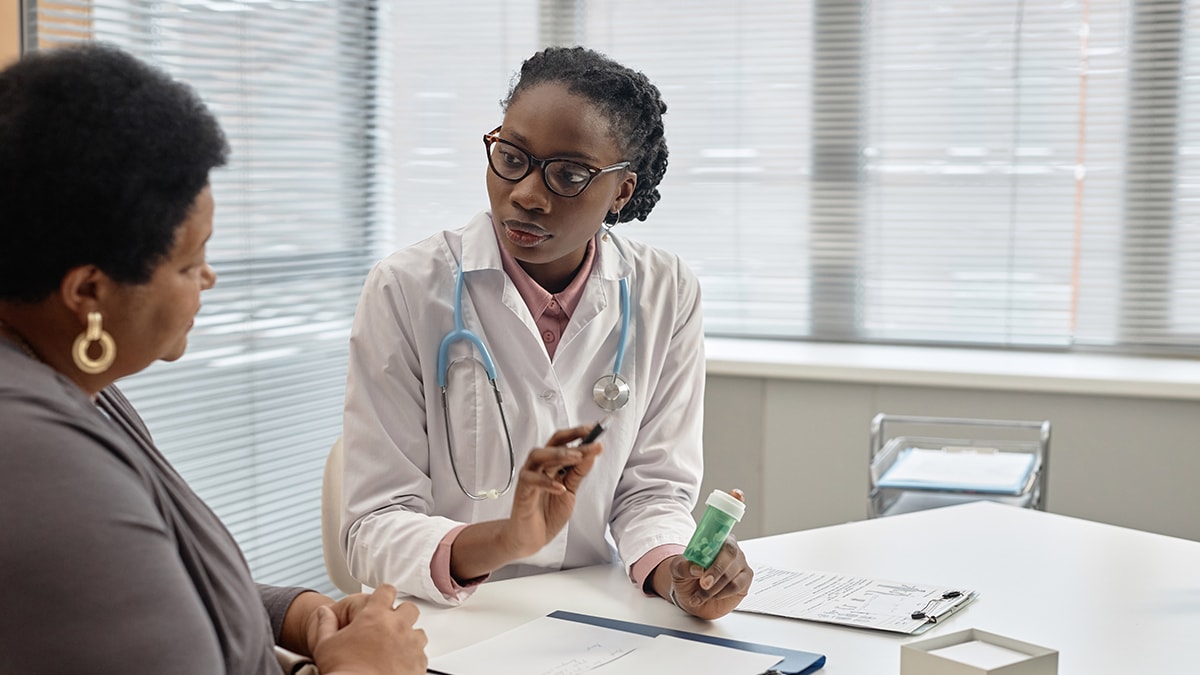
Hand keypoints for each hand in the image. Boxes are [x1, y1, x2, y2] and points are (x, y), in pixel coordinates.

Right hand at [310, 584, 427, 674]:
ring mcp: (410, 644)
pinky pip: (421, 654)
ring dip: (409, 636)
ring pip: (418, 632)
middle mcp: (397, 626)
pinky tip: (401, 662)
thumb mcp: (326, 644)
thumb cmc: (344, 671)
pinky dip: (413, 657)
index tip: (382, 599)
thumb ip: (325, 624)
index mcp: (375, 616)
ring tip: (396, 647)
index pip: (386, 591)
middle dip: (402, 613)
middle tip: (391, 624)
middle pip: (409, 608)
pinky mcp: (418, 663)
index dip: (383, 593)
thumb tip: (323, 612)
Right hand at [501, 425, 603, 557]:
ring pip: (539, 456)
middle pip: (552, 443)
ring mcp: (530, 478)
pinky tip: (560, 487)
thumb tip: (592, 454)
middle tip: (589, 436)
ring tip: (576, 457)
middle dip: (571, 437)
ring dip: (558, 454)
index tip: (595, 429)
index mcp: (552, 465)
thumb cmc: (547, 513)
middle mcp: (540, 467)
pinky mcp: (522, 492)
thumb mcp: (570, 491)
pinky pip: (531, 480)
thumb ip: (578, 473)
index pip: (564, 442)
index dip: (579, 434)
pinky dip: (546, 482)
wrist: (532, 538)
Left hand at [667, 536, 753, 619]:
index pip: (719, 535)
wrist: (693, 596)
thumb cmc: (687, 577)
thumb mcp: (677, 570)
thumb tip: (696, 568)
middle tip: (703, 584)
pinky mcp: (745, 580)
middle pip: (730, 553)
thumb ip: (683, 567)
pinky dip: (721, 593)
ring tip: (700, 594)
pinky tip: (713, 595)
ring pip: (730, 574)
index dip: (713, 545)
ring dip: (713, 588)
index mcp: (715, 539)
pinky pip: (736, 586)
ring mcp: (740, 564)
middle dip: (715, 570)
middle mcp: (730, 549)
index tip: (704, 560)